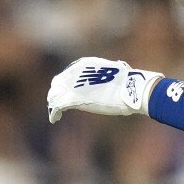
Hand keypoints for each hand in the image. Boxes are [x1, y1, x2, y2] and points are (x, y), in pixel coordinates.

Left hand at [47, 57, 162, 123]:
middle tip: (58, 105)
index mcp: (84, 64)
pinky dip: (54, 113)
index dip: (65, 85)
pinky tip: (55, 119)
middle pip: (58, 83)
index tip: (67, 94)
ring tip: (56, 114)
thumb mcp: (111, 75)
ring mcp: (72, 85)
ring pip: (54, 94)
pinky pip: (57, 106)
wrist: (130, 89)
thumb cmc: (126, 84)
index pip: (67, 74)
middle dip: (57, 94)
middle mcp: (75, 72)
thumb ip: (103, 76)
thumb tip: (111, 75)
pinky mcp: (73, 98)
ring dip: (54, 104)